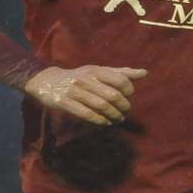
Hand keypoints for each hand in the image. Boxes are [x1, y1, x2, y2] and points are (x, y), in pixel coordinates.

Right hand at [24, 65, 147, 124]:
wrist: (48, 81)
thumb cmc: (79, 76)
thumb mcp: (98, 71)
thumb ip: (120, 72)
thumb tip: (144, 73)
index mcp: (95, 70)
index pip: (120, 81)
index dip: (128, 91)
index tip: (128, 97)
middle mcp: (85, 80)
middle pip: (112, 95)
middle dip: (122, 106)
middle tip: (125, 112)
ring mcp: (74, 92)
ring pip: (101, 106)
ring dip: (113, 115)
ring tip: (118, 119)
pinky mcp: (64, 103)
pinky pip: (86, 114)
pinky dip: (99, 120)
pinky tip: (105, 122)